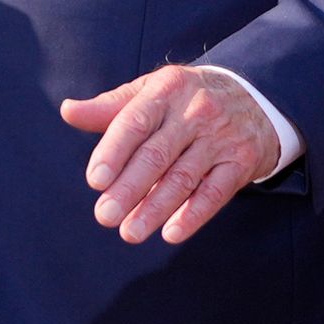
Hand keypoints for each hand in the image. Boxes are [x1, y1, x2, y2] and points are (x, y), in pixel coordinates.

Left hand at [58, 64, 278, 244]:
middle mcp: (195, 111)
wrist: (255, 95)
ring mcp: (221, 137)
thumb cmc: (186, 99)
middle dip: (129, 188)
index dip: (113, 153)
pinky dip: (193, 214)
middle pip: (157, 154)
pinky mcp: (241, 161)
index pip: (134, 122)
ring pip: (184, 177)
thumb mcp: (150, 92)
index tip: (95, 182)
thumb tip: (68, 111)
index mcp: (166, 90)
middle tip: (105, 216)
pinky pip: (216, 192)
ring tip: (130, 232)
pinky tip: (171, 233)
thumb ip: (110, 108)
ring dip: (155, 208)